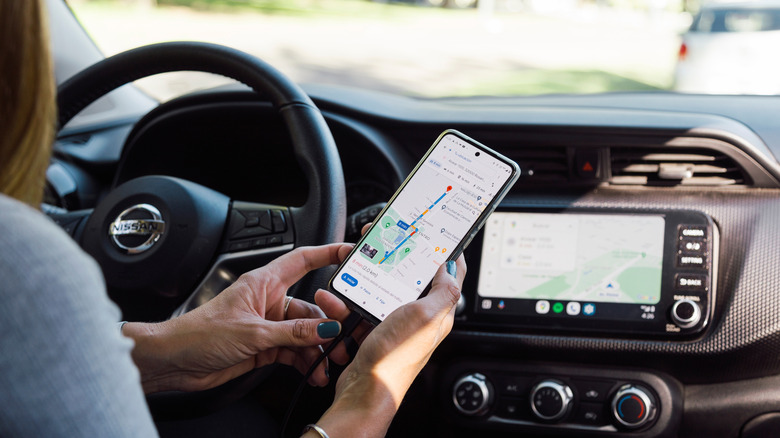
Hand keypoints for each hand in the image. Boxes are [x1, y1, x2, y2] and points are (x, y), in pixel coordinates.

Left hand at [124, 243, 353, 393]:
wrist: (174, 361)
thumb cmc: (199, 334)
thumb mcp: (253, 333)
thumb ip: (294, 332)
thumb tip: (325, 329)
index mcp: (263, 283)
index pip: (302, 260)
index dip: (327, 254)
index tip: (350, 255)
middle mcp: (268, 302)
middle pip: (310, 306)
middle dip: (328, 323)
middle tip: (340, 337)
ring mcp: (267, 325)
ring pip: (304, 333)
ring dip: (317, 349)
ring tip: (327, 364)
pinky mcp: (264, 346)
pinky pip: (294, 350)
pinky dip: (305, 361)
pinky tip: (313, 372)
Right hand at [311, 255, 465, 437]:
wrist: (364, 391)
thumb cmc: (395, 358)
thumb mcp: (425, 317)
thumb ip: (443, 291)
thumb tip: (450, 266)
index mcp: (437, 312)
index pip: (450, 275)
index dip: (446, 251)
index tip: (437, 233)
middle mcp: (419, 317)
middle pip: (412, 277)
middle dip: (398, 257)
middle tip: (385, 241)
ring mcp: (396, 324)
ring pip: (383, 290)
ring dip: (366, 279)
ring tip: (353, 270)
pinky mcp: (375, 331)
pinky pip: (362, 307)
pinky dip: (349, 300)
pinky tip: (338, 299)